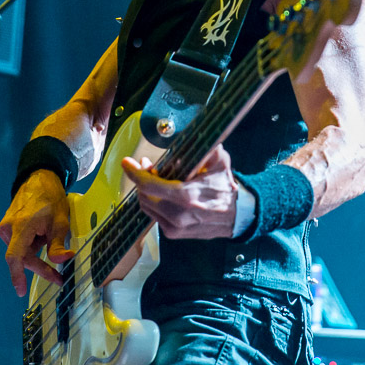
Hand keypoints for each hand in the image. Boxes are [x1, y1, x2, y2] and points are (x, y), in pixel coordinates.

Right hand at [0, 170, 73, 296]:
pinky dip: (33, 245)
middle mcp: (8, 228)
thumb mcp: (60, 222)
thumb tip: (63, 261)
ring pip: (22, 250)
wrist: (39, 179)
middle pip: (23, 256)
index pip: (15, 256)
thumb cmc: (51, 199)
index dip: (17, 275)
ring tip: (51, 239)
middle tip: (58, 278)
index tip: (21, 290)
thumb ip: (58, 244)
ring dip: (37, 252)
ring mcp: (6, 227)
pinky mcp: (8, 226)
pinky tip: (43, 236)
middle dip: (40, 267)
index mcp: (21, 227)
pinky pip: (20, 243)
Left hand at [121, 144, 237, 239]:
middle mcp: (178, 215)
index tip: (127, 162)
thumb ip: (205, 146)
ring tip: (154, 177)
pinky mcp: (173, 233)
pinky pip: (153, 215)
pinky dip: (153, 202)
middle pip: (145, 195)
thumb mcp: (220, 162)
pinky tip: (162, 192)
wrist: (238, 216)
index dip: (134, 173)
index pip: (149, 185)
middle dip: (142, 178)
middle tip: (147, 165)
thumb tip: (193, 131)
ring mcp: (175, 227)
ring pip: (146, 205)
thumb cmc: (226, 187)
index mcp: (187, 196)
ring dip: (146, 190)